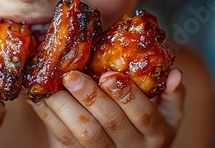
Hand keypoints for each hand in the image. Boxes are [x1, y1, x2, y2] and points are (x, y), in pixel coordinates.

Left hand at [30, 69, 183, 146]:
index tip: (110, 75)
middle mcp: (132, 147)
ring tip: (52, 85)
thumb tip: (176, 73)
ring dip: (64, 107)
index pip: (144, 115)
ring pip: (84, 134)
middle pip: (110, 124)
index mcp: (157, 133)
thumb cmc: (144, 125)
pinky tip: (38, 96)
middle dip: (90, 97)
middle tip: (72, 75)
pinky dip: (48, 115)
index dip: (127, 96)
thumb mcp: (166, 115)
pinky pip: (62, 137)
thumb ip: (171, 95)